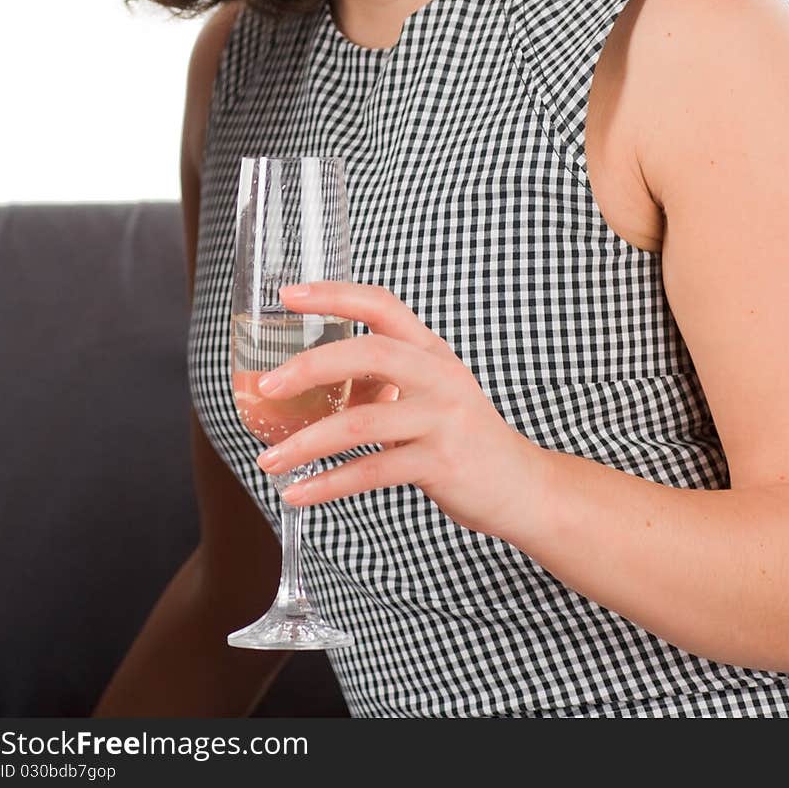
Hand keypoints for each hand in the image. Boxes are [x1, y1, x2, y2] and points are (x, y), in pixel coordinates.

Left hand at [255, 281, 542, 539]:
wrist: (522, 486)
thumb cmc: (465, 437)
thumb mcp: (432, 393)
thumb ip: (386, 381)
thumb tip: (315, 381)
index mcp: (431, 351)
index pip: (381, 304)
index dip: (334, 295)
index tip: (288, 295)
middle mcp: (439, 376)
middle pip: (368, 353)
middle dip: (309, 367)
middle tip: (266, 386)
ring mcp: (442, 418)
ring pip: (362, 422)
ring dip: (306, 442)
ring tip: (268, 460)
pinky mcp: (440, 462)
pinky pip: (373, 471)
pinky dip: (329, 484)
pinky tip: (298, 493)